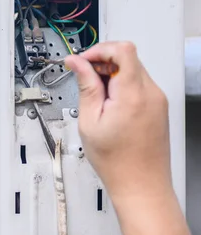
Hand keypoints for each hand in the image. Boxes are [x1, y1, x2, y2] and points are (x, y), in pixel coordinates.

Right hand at [67, 42, 199, 234]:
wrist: (141, 184)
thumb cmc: (117, 161)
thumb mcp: (90, 121)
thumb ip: (85, 86)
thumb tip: (76, 63)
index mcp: (133, 94)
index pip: (122, 50)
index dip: (99, 50)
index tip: (83, 61)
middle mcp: (151, 93)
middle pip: (127, 57)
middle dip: (102, 62)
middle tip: (84, 79)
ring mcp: (157, 99)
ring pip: (132, 69)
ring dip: (111, 74)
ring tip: (96, 98)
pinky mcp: (158, 106)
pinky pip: (138, 83)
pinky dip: (121, 85)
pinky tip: (108, 105)